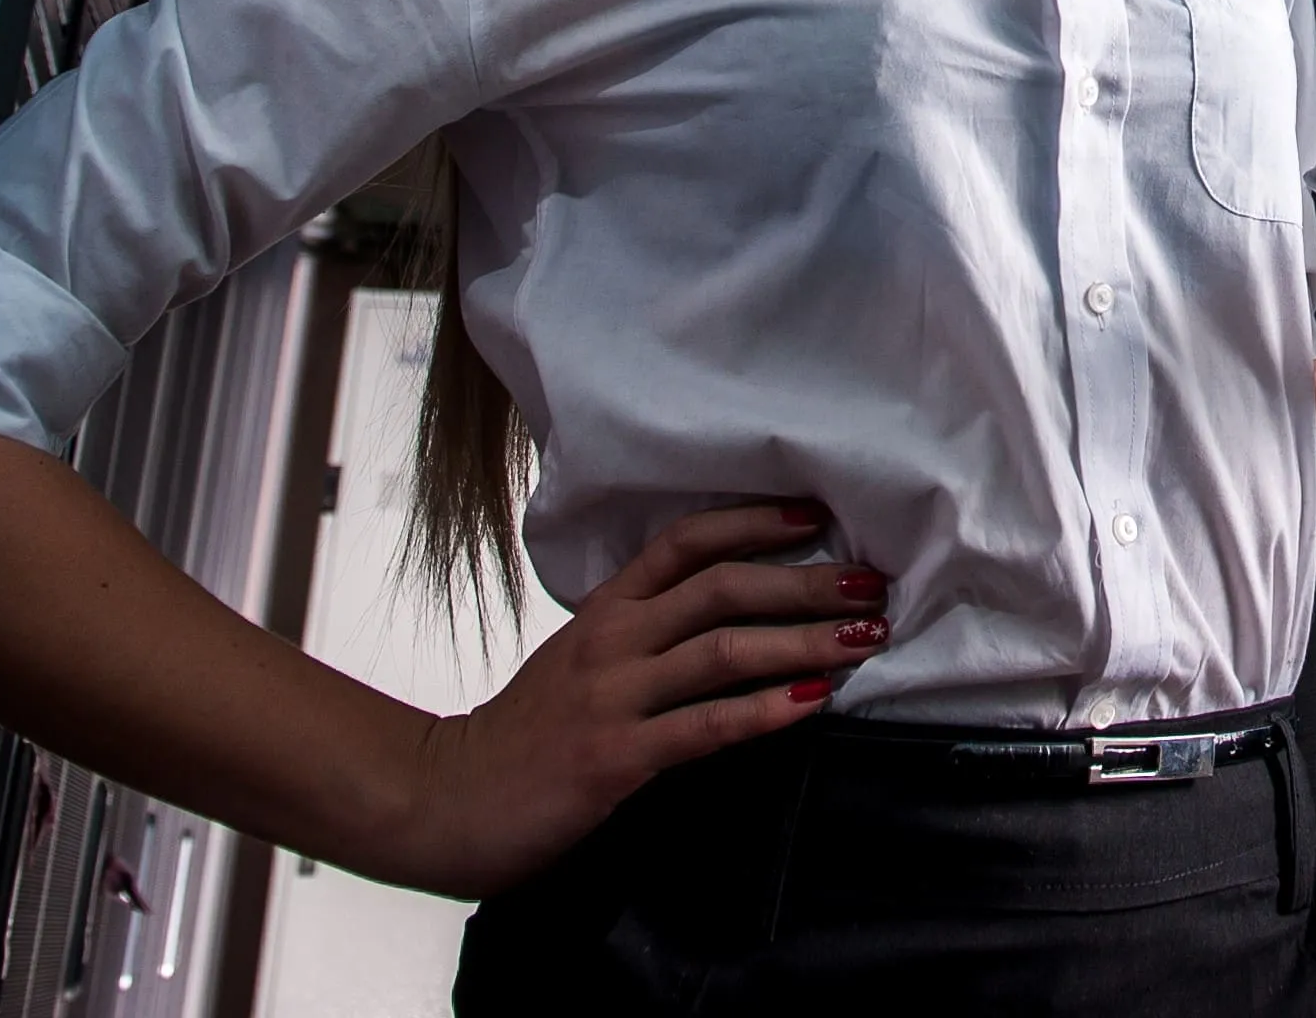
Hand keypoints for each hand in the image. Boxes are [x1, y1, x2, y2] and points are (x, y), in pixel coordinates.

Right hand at [387, 500, 885, 895]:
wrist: (444, 801)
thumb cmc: (523, 735)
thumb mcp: (577, 662)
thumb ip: (639, 634)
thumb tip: (725, 613)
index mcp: (604, 610)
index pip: (686, 541)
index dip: (755, 521)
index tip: (816, 514)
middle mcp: (612, 640)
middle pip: (722, 587)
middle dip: (805, 580)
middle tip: (870, 583)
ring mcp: (613, 697)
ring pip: (725, 649)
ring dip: (804, 640)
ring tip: (863, 638)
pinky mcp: (616, 757)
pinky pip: (705, 725)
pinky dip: (766, 711)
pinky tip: (812, 703)